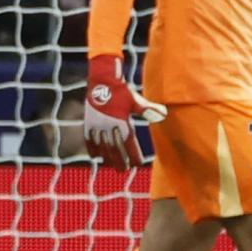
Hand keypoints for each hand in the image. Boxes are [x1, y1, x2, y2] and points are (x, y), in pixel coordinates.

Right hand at [82, 54, 167, 169]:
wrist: (101, 80)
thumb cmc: (121, 90)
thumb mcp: (135, 100)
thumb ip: (148, 109)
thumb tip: (163, 114)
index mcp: (121, 121)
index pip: (128, 143)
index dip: (133, 155)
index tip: (137, 164)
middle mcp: (108, 125)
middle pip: (115, 148)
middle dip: (120, 160)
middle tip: (124, 171)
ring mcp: (97, 124)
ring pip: (102, 146)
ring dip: (107, 158)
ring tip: (112, 166)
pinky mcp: (88, 122)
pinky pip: (89, 139)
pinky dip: (92, 149)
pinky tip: (95, 157)